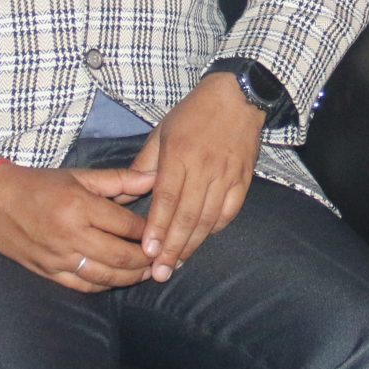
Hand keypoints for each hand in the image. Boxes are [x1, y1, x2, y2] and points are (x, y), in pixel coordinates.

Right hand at [0, 157, 154, 291]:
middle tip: (163, 258)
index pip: (126, 225)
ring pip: (104, 275)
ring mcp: (58, 257)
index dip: (149, 231)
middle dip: (146, 260)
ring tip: (147, 272)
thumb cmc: (40, 184)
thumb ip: (120, 179)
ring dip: (131, 277)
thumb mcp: (80, 175)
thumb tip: (155, 178)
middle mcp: (70, 234)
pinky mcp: (48, 271)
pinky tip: (117, 280)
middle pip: (120, 255)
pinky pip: (83, 285)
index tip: (163, 232)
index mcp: (80, 206)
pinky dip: (104, 285)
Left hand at [130, 72, 265, 279]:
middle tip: (160, 272)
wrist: (238, 95)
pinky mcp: (243, 178)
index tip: (149, 251)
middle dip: (173, 247)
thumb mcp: (162, 131)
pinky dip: (215, 228)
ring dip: (192, 244)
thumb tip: (125, 194)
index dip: (158, 227)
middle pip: (187, 215)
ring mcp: (227, 174)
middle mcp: (204, 167)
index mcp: (179, 154)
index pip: (168, 198)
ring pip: (208, 218)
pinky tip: (202, 239)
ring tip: (178, 264)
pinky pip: (229, 211)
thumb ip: (143, 165)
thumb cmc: (194, 113)